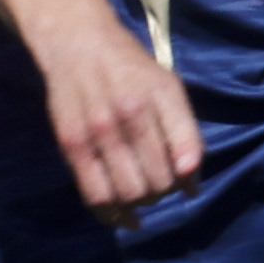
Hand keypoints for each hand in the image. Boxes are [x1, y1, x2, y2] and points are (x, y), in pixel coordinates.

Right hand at [34, 7, 203, 226]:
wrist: (77, 43)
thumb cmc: (132, 69)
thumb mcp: (168, 89)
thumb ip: (185, 134)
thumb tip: (192, 187)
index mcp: (162, 97)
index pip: (188, 154)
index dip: (189, 177)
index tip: (185, 181)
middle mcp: (131, 114)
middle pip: (159, 182)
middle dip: (164, 192)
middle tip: (159, 186)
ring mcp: (98, 131)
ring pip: (129, 193)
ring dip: (141, 204)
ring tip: (140, 196)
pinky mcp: (71, 145)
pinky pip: (95, 195)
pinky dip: (113, 216)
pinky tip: (123, 219)